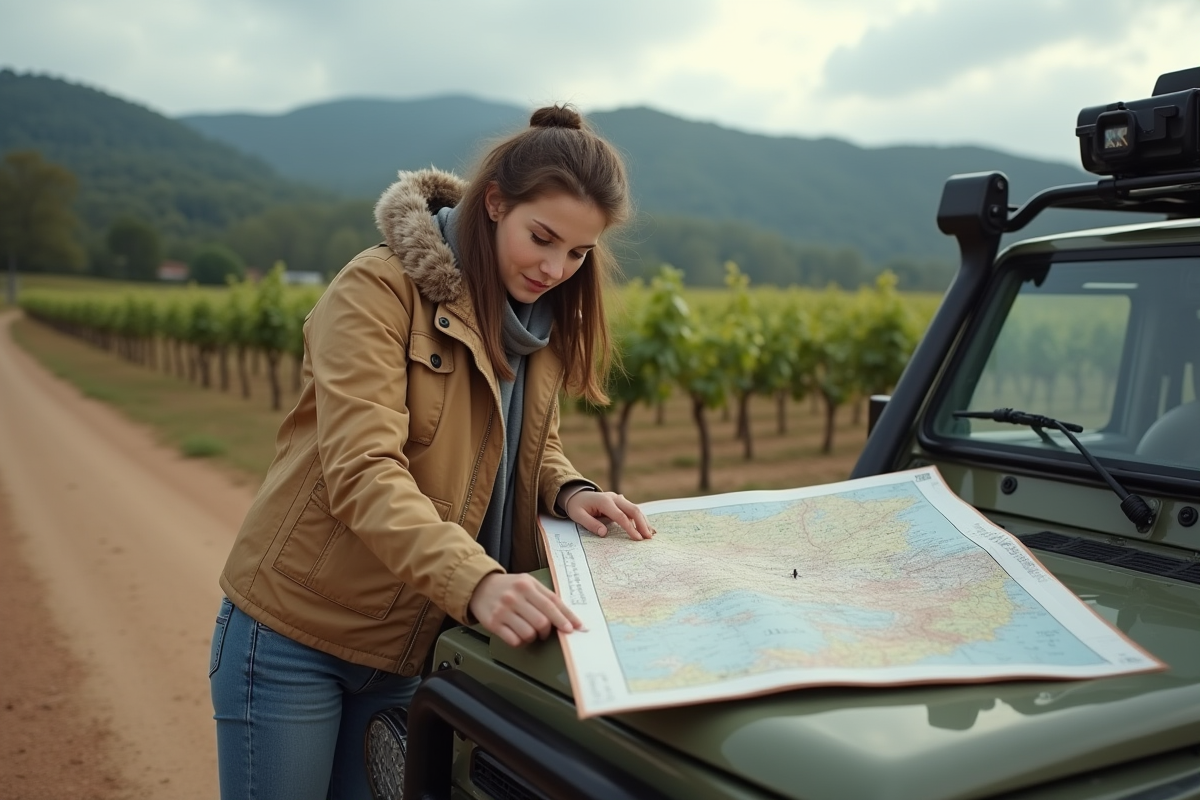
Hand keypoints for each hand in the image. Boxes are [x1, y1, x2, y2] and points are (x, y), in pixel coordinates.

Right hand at [468, 573, 584, 647]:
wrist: (478, 587)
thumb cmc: (508, 587)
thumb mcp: (527, 582)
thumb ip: (545, 596)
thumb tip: (567, 616)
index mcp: (526, 584)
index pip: (552, 603)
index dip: (566, 617)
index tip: (576, 628)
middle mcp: (515, 597)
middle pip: (542, 621)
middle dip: (548, 630)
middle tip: (546, 631)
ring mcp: (503, 611)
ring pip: (529, 633)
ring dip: (534, 637)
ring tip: (530, 631)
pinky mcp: (493, 624)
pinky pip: (514, 640)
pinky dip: (521, 642)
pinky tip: (518, 635)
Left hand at [564, 490, 654, 540]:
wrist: (576, 494)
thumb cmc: (577, 506)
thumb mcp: (578, 516)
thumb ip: (591, 524)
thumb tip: (604, 534)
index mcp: (604, 501)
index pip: (621, 516)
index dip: (630, 528)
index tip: (637, 538)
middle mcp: (614, 498)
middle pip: (633, 510)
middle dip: (642, 524)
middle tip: (648, 538)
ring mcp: (618, 499)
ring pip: (635, 509)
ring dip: (644, 521)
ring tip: (651, 534)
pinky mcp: (620, 502)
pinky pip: (632, 510)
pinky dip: (640, 518)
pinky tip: (647, 527)